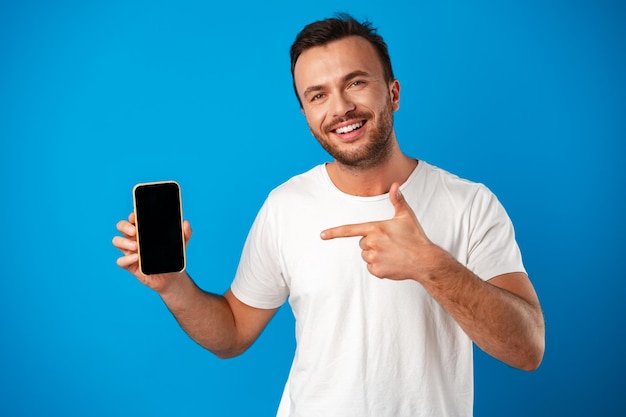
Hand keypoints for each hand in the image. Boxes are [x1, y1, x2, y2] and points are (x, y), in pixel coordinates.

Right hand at [112, 212, 191, 291]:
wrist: (172, 276)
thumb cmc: (172, 256)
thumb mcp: (181, 244)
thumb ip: (185, 233)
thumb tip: (186, 223)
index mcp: (144, 230)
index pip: (134, 219)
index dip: (132, 215)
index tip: (135, 216)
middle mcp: (134, 238)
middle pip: (121, 226)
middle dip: (124, 226)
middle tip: (134, 230)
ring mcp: (130, 251)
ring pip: (117, 241)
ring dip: (123, 242)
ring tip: (136, 246)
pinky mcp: (130, 265)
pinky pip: (120, 261)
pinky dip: (126, 259)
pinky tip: (136, 258)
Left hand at [320, 183, 440, 280]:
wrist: (425, 260)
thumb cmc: (415, 237)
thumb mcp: (406, 216)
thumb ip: (397, 200)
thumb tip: (395, 184)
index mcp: (375, 228)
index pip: (350, 230)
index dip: (334, 232)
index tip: (322, 235)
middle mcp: (372, 243)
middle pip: (362, 243)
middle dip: (372, 243)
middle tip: (389, 243)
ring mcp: (373, 258)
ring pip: (365, 255)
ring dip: (375, 254)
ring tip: (392, 253)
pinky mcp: (377, 271)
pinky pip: (371, 267)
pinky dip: (379, 266)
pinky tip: (392, 262)